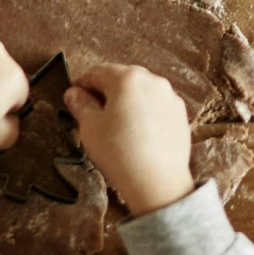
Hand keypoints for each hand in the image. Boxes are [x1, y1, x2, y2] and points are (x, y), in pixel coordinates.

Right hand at [64, 63, 193, 213]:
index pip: (98, 72)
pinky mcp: (179, 114)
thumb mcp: (90, 127)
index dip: (82, 82)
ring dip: (126, 100)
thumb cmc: (121, 153)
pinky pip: (156, 106)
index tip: (74, 93)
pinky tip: (135, 131)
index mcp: (127, 79)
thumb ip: (80, 104)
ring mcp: (169, 97)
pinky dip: (144, 112)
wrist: (156, 182)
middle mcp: (152, 81)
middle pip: (121, 78)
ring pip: (140, 91)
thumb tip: (74, 93)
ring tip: (114, 122)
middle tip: (91, 108)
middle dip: (105, 90)